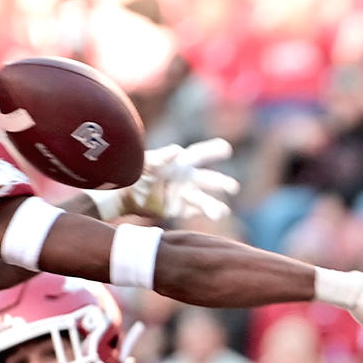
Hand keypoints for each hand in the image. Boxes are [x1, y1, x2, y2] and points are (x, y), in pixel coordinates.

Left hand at [127, 139, 241, 220]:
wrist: (129, 195)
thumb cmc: (137, 173)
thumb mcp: (146, 163)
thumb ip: (160, 157)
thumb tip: (177, 151)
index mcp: (181, 163)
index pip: (199, 155)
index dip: (212, 150)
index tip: (226, 148)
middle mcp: (188, 178)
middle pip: (209, 180)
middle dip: (221, 183)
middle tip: (233, 188)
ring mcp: (186, 195)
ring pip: (205, 199)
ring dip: (214, 206)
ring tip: (222, 212)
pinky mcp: (182, 210)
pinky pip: (197, 211)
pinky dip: (207, 213)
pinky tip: (219, 214)